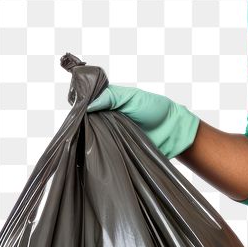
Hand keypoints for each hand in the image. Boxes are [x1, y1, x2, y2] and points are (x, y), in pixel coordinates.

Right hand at [86, 84, 200, 159]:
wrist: (173, 130)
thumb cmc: (155, 109)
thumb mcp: (133, 97)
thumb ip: (112, 96)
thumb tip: (88, 104)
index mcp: (111, 102)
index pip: (88, 103)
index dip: (80, 106)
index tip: (74, 109)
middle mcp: (107, 117)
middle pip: (86, 120)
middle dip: (82, 122)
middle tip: (76, 125)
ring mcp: (111, 134)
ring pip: (92, 135)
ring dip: (89, 136)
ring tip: (83, 137)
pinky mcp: (116, 148)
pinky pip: (103, 149)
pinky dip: (98, 149)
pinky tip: (91, 149)